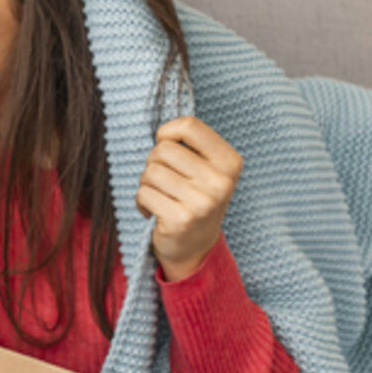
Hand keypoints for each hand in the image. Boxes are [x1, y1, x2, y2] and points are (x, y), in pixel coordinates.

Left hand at [135, 116, 242, 281]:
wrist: (195, 247)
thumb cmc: (194, 198)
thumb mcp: (205, 169)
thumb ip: (189, 145)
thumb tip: (161, 131)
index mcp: (230, 162)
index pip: (189, 125)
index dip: (167, 133)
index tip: (167, 147)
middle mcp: (220, 181)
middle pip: (163, 149)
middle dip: (154, 163)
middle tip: (164, 180)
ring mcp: (202, 202)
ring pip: (150, 171)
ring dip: (147, 183)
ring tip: (161, 196)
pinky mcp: (181, 219)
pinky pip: (143, 193)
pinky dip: (141, 201)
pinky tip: (154, 211)